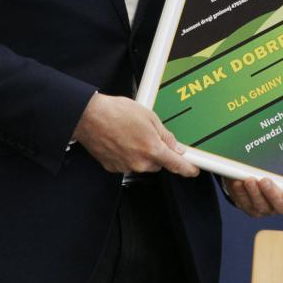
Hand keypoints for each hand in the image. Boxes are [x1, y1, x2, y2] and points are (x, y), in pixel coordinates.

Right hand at [70, 93, 199, 176]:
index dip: (188, 168)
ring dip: (141, 153)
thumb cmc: (116, 112)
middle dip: (157, 152)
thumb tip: (175, 146)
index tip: (193, 170)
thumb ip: (165, 135)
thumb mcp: (149, 117)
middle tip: (148, 136)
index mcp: (152, 149)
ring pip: (142, 164)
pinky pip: (127, 164)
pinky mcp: (112, 168)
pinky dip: (127, 155)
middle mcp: (139, 162)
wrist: (89, 116)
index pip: (176, 165)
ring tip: (130, 135)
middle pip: (158, 164)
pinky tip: (121, 141)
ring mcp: (125, 167)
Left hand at [223, 177, 282, 219]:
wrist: (254, 171)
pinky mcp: (250, 208)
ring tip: (250, 180)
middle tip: (264, 181)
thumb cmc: (277, 167)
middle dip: (272, 194)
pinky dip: (241, 193)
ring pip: (261, 206)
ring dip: (255, 193)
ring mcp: (266, 209)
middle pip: (281, 208)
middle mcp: (282, 206)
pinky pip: (246, 204)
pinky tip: (238, 183)